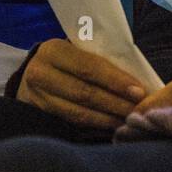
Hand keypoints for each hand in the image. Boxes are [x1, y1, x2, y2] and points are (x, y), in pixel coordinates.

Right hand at [15, 39, 145, 129]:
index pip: (88, 67)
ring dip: (109, 118)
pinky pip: (74, 121)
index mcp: (53, 50)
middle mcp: (41, 73)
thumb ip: (98, 56)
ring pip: (79, 112)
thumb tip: (135, 73)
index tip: (139, 91)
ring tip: (130, 119)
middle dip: (115, 103)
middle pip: (84, 93)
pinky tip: (114, 124)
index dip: (115, 80)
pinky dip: (97, 124)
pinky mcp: (42, 114)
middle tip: (139, 109)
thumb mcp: (76, 47)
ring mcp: (39, 97)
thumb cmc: (66, 56)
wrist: (32, 70)